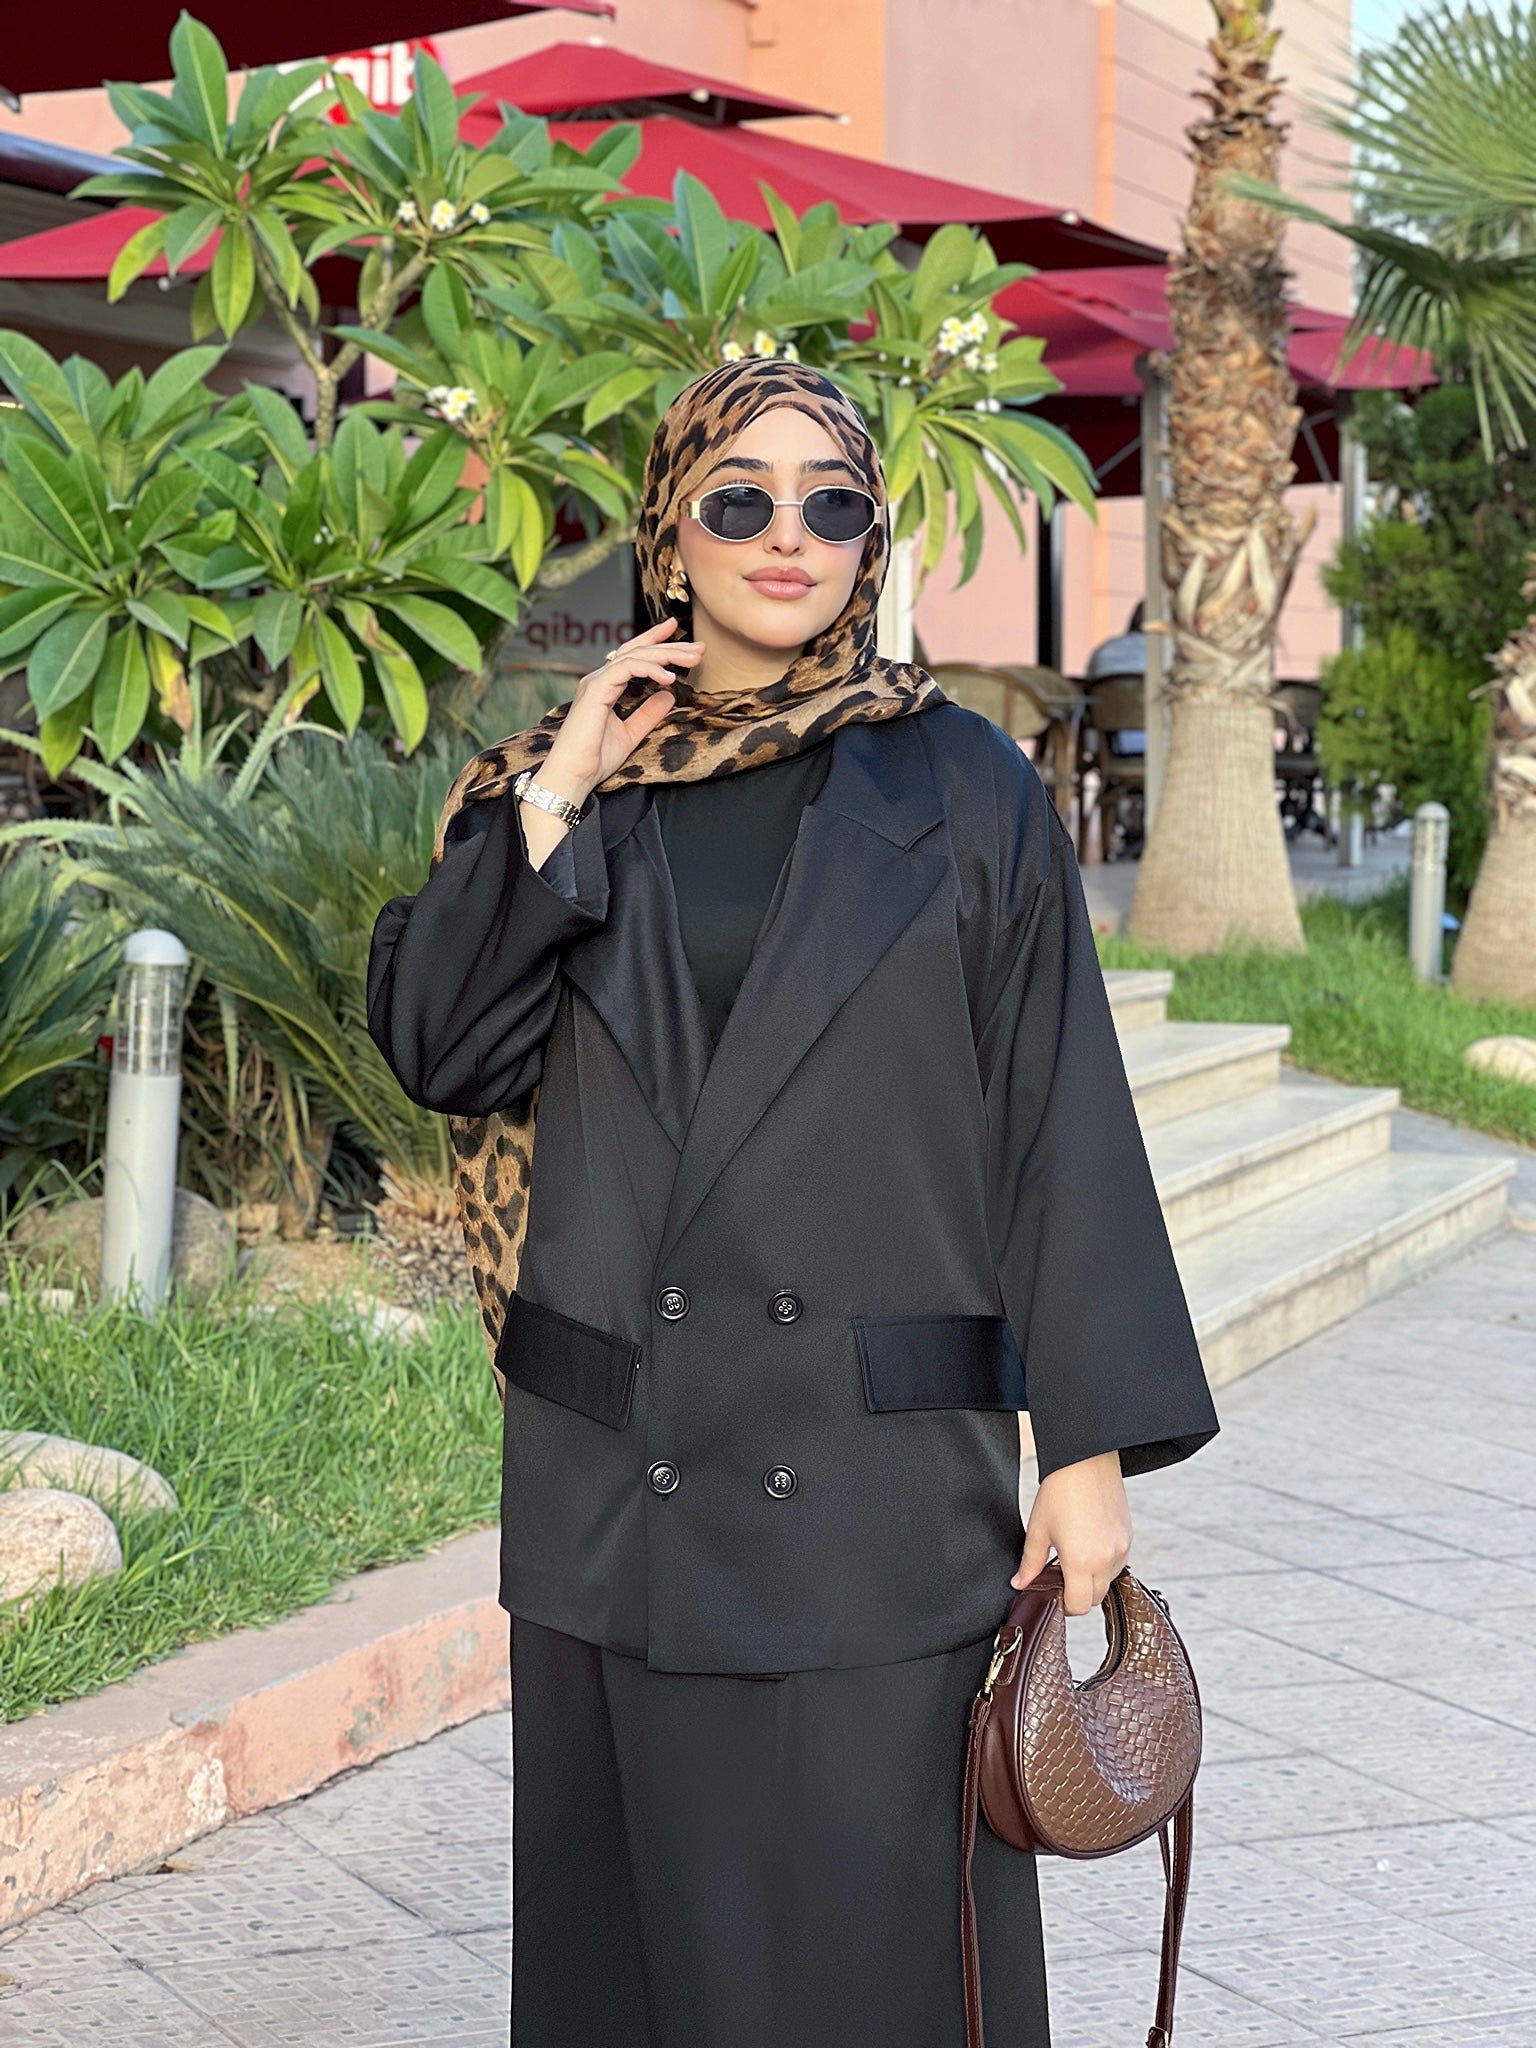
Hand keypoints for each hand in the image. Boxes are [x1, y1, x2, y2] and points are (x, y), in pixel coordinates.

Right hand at [535, 618, 699, 806]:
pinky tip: (669, 677)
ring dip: (666, 655)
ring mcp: (596, 682)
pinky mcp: (595, 690)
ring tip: (692, 658)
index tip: (677, 630)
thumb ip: (648, 714)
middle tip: (698, 647)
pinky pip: (625, 669)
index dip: (654, 641)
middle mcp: (600, 680)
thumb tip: (669, 695)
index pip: (633, 656)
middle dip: (669, 646)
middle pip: (637, 651)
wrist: (574, 776)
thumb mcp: (631, 734)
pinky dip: (649, 669)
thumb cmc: (594, 759)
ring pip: (635, 656)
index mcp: (606, 687)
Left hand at [1012, 1449, 1131, 1616]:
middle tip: (1061, 1575)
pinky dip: (1105, 1563)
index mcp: (1081, 1561)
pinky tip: (1089, 1544)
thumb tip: (1020, 1583)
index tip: (1054, 1593)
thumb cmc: (1059, 1491)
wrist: (1085, 1460)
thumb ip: (1030, 1563)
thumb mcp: (1038, 1530)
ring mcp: (1121, 1548)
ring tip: (1075, 1556)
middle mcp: (1106, 1559)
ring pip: (1108, 1581)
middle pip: (1095, 1598)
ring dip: (1093, 1579)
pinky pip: (1118, 1563)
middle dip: (1078, 1593)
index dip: (1064, 1604)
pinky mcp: (1129, 1536)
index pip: (1079, 1606)